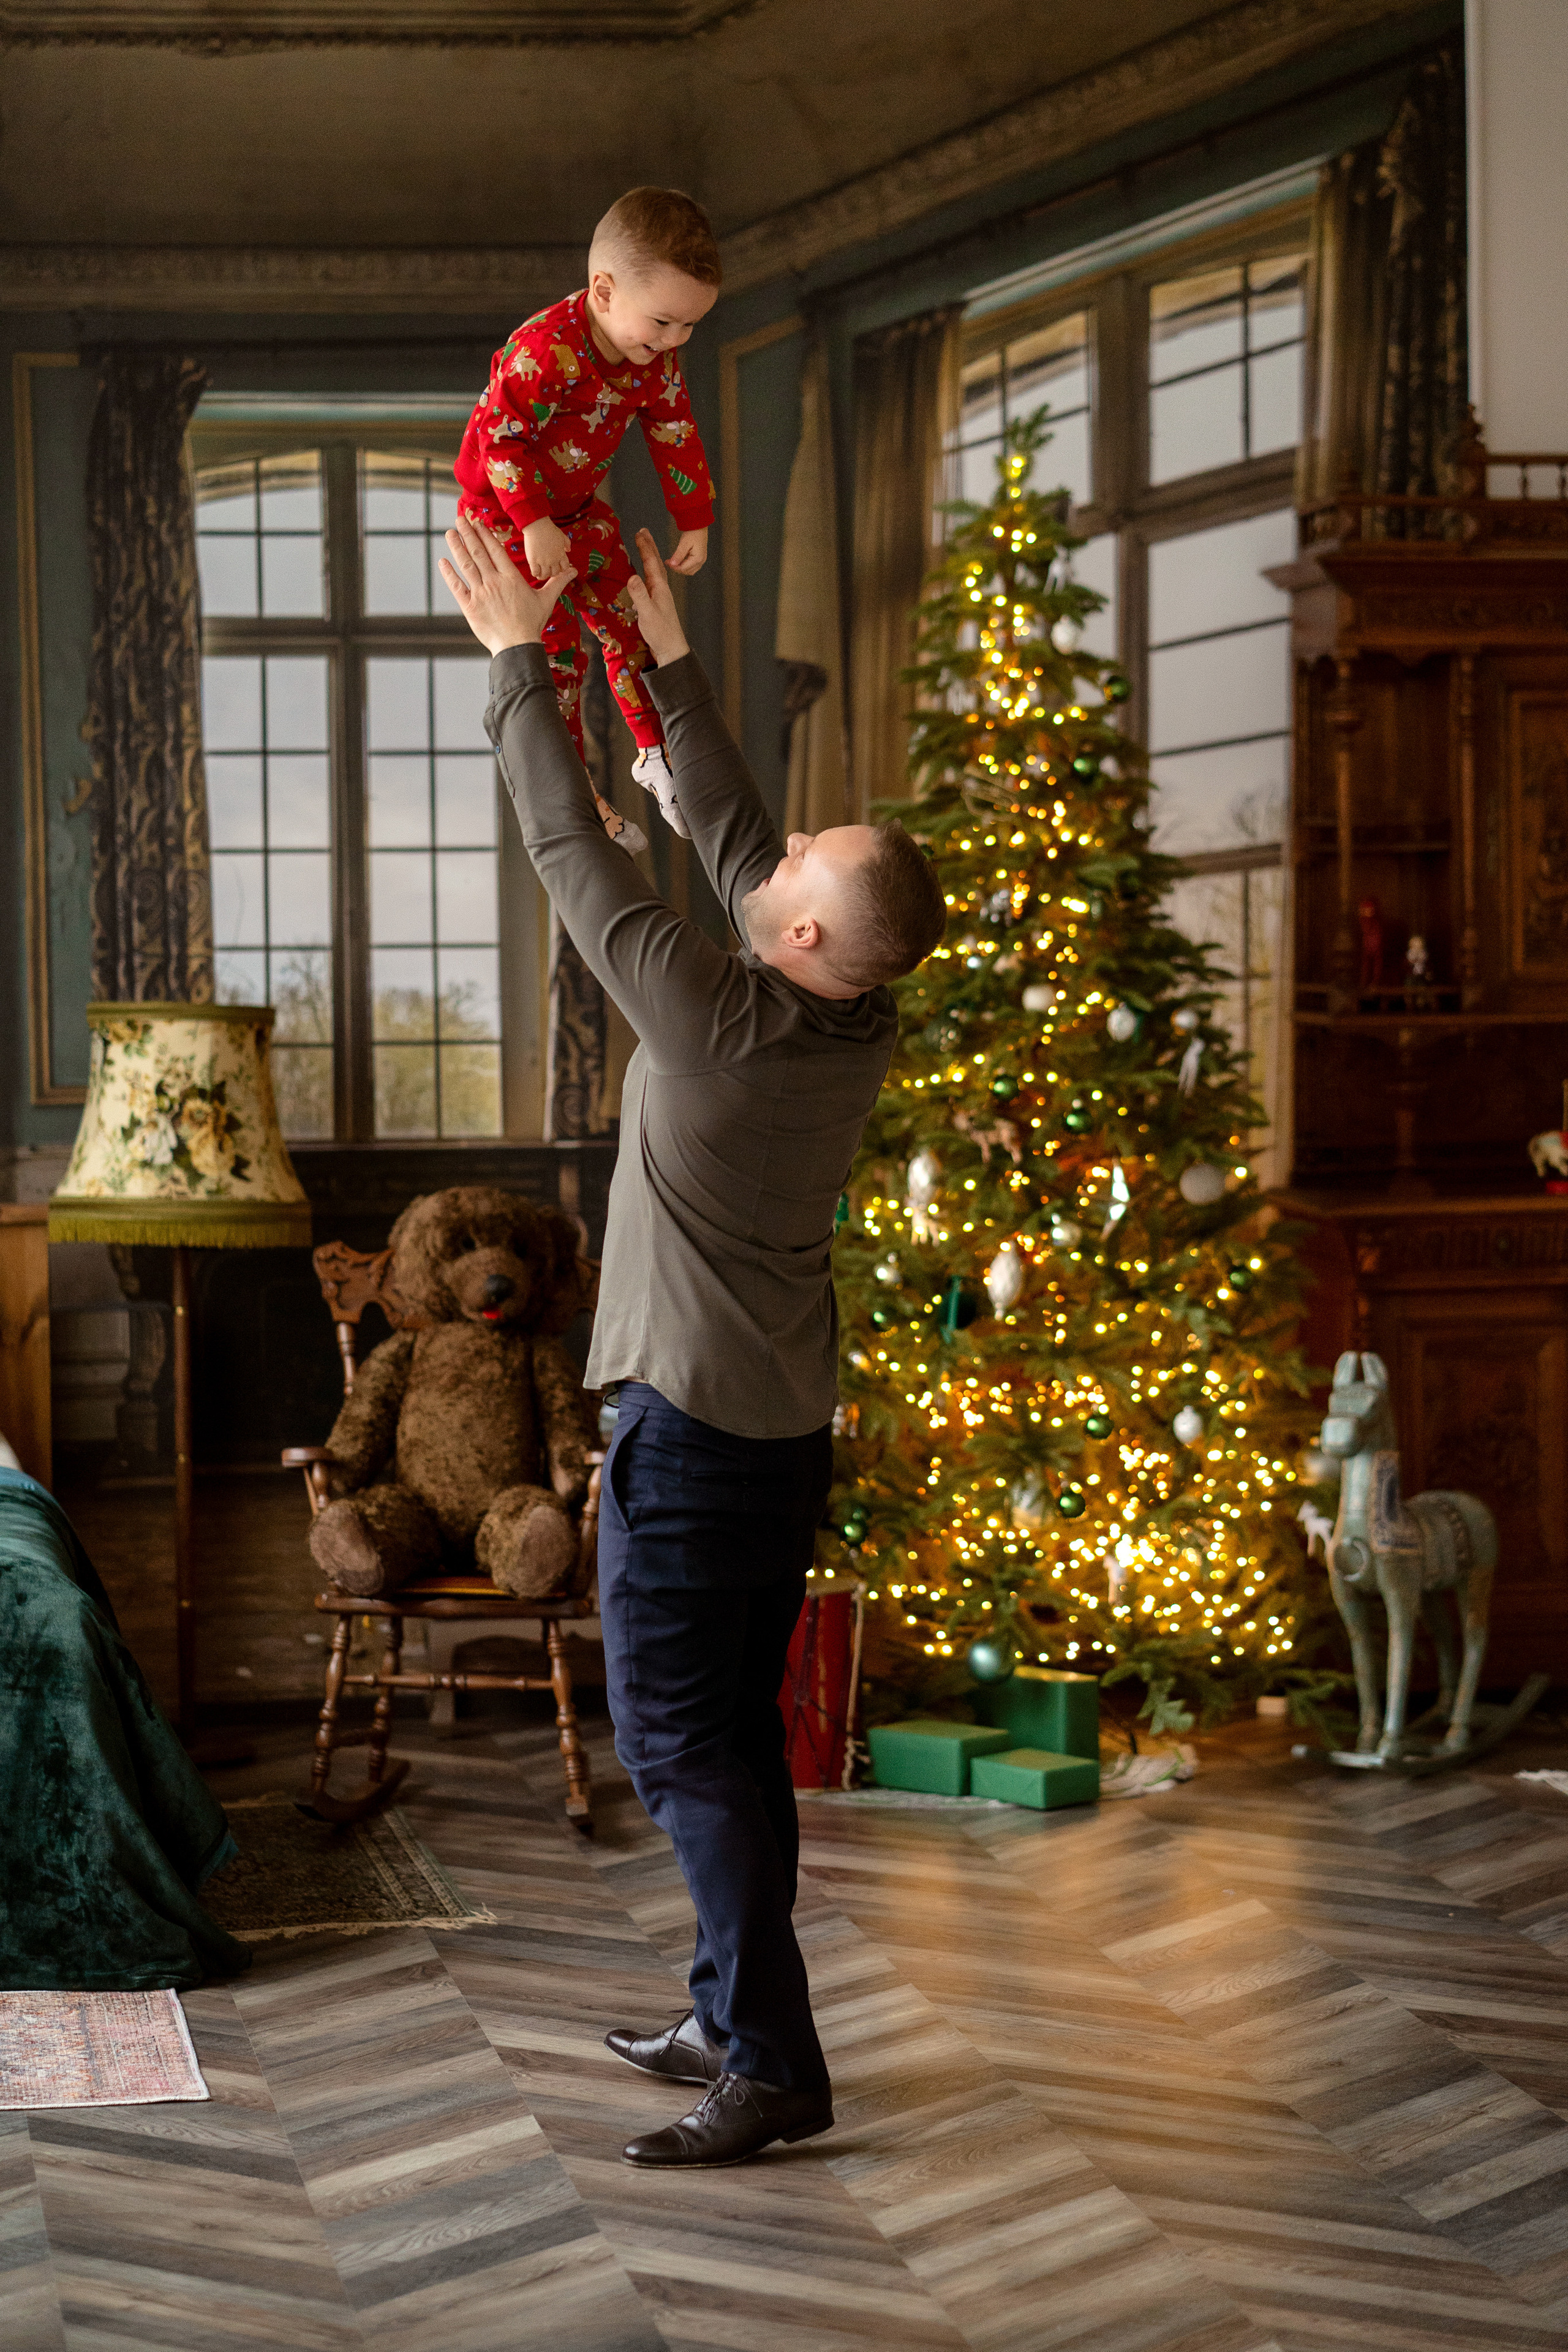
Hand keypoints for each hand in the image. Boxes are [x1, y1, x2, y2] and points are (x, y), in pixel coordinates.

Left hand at [440, 517, 574, 654]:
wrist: (517, 646)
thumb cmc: (532, 624)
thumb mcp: (546, 600)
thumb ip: (557, 582)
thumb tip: (573, 571)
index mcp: (511, 577)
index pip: (495, 550)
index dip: (485, 534)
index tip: (477, 523)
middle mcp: (494, 581)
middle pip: (478, 552)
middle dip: (468, 533)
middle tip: (459, 518)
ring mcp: (480, 593)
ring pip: (466, 565)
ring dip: (457, 547)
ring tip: (450, 533)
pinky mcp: (469, 606)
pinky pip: (457, 586)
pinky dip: (449, 574)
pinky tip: (443, 562)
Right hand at [522, 515, 573, 580]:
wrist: (537, 526)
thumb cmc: (549, 529)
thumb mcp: (562, 535)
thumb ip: (567, 543)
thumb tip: (568, 550)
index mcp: (561, 554)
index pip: (564, 568)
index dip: (561, 569)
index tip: (557, 567)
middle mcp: (553, 560)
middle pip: (555, 573)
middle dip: (552, 572)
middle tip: (548, 570)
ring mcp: (543, 561)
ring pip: (545, 575)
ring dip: (544, 575)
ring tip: (541, 573)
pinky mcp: (533, 561)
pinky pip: (535, 572)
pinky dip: (535, 573)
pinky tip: (535, 571)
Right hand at [626, 526, 690, 666]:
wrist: (672, 649)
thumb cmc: (661, 632)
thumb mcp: (647, 613)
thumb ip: (639, 595)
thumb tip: (632, 577)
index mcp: (659, 588)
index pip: (651, 562)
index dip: (645, 547)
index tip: (640, 532)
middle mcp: (661, 589)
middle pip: (655, 562)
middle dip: (649, 546)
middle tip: (643, 532)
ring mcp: (660, 596)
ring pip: (655, 571)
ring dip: (649, 557)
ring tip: (645, 546)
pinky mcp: (657, 604)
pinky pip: (652, 581)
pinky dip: (648, 572)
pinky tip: (645, 575)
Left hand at [667, 525, 707, 576]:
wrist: (699, 525)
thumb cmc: (692, 532)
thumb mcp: (684, 543)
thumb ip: (678, 555)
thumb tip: (672, 564)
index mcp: (697, 558)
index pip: (683, 568)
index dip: (674, 567)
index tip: (666, 562)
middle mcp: (701, 561)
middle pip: (687, 571)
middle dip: (677, 568)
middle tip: (668, 562)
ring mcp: (701, 560)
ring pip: (689, 570)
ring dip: (681, 568)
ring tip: (673, 561)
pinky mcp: (700, 558)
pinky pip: (691, 566)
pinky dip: (684, 565)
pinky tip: (679, 559)